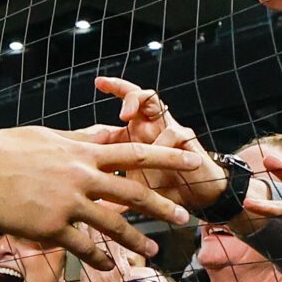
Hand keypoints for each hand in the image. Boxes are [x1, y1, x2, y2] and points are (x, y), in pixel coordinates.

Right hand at [0, 125, 207, 268]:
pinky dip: (98, 257)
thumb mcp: (47, 136)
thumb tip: (106, 132)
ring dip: (135, 238)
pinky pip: (81, 246)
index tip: (191, 156)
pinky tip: (109, 266)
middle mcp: (80, 177)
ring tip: (153, 249)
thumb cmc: (4, 148)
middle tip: (184, 215)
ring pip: (112, 224)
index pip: (133, 152)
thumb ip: (81, 138)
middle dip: (162, 204)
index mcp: (81, 152)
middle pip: (132, 191)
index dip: (167, 155)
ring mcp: (67, 203)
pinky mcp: (50, 226)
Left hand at [90, 77, 220, 212]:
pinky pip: (173, 132)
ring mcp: (169, 130)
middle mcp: (153, 126)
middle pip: (139, 95)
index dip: (113, 89)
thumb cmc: (163, 189)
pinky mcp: (187, 141)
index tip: (98, 82)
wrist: (196, 199)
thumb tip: (85, 190)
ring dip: (138, 106)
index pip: (126, 104)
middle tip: (108, 92)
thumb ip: (111, 181)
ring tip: (124, 117)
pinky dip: (161, 143)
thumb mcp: (131, 185)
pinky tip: (154, 156)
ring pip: (155, 103)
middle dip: (124, 89)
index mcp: (139, 132)